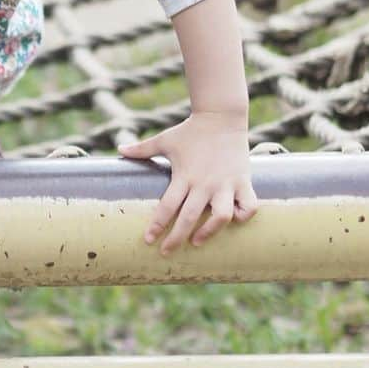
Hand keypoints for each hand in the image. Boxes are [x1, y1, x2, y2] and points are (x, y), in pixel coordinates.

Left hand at [118, 111, 258, 253]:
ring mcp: (226, 184)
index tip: (148, 240)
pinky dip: (243, 216)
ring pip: (221, 217)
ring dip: (210, 232)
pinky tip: (234, 221)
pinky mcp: (244, 181)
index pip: (168, 206)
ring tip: (197, 241)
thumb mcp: (164, 139)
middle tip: (166, 252)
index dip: (157, 225)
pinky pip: (249, 206)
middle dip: (177, 238)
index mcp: (184, 176)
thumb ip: (142, 149)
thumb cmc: (190, 130)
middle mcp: (205, 183)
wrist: (222, 115)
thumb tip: (119, 149)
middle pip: (190, 218)